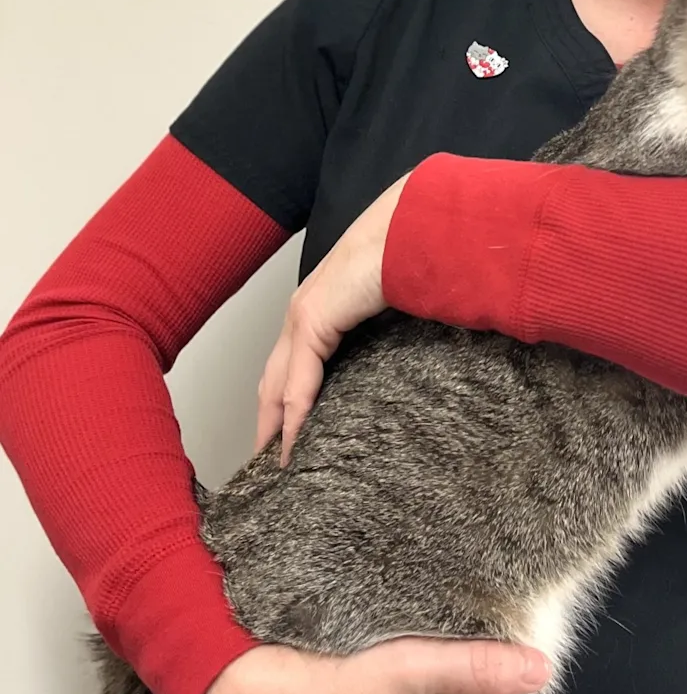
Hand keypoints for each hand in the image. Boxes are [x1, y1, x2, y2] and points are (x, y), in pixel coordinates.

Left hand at [255, 174, 410, 463]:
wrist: (410, 231)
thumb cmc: (410, 257)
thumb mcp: (392, 304)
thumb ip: (384, 328)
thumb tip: (404, 357)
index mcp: (321, 306)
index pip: (291, 361)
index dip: (283, 398)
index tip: (285, 433)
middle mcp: (303, 310)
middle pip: (273, 376)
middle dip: (268, 418)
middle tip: (271, 460)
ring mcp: (303, 315)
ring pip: (277, 383)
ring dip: (275, 424)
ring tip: (278, 462)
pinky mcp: (312, 320)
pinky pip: (297, 382)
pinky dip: (293, 416)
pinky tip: (293, 444)